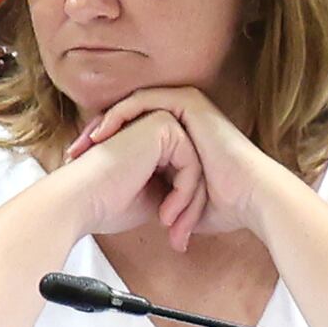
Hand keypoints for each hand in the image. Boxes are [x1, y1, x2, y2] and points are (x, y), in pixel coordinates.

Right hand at [52, 107, 200, 247]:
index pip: (180, 174)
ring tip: (171, 226)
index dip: (182, 207)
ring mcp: (155, 122)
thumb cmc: (106, 204)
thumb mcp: (150, 198)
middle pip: (191, 169)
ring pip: (196, 167)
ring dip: (188, 202)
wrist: (78, 200)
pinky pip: (191, 162)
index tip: (171, 235)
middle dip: (189, 206)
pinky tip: (166, 213)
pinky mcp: (160, 125)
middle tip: (176, 236)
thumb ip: (171, 190)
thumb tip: (196, 201)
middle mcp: (150, 127)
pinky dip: (184, 192)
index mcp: (144, 143)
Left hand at [71, 86, 278, 249]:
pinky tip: (105, 133)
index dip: (102, 150)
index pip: (129, 134)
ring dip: (104, 124)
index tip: (78, 167)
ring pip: (131, 108)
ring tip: (84, 145)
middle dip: (96, 136)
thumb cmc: (224, 206)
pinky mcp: (190, 102)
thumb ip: (163, 202)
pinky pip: (145, 101)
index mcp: (179, 137)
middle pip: (126, 119)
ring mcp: (187, 106)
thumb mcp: (180, 203)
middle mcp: (181, 118)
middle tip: (73, 154)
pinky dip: (122, 114)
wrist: (253, 200)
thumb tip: (153, 225)